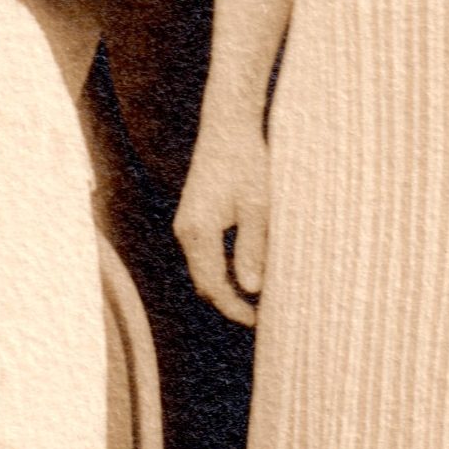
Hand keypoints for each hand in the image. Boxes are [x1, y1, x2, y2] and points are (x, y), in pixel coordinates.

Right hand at [174, 123, 270, 326]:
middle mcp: (186, 232)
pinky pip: (205, 255)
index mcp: (198, 232)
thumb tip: (251, 289)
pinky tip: (248, 269)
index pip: (213, 287)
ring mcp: (187, 225)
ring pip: (204, 270)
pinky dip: (224, 269)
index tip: (260, 322)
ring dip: (227, 287)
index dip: (235, 309)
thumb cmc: (247, 164)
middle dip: (230, 303)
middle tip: (263, 316)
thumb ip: (252, 248)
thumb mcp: (257, 208)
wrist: (229, 127)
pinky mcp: (194, 217)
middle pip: (204, 283)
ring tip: (259, 298)